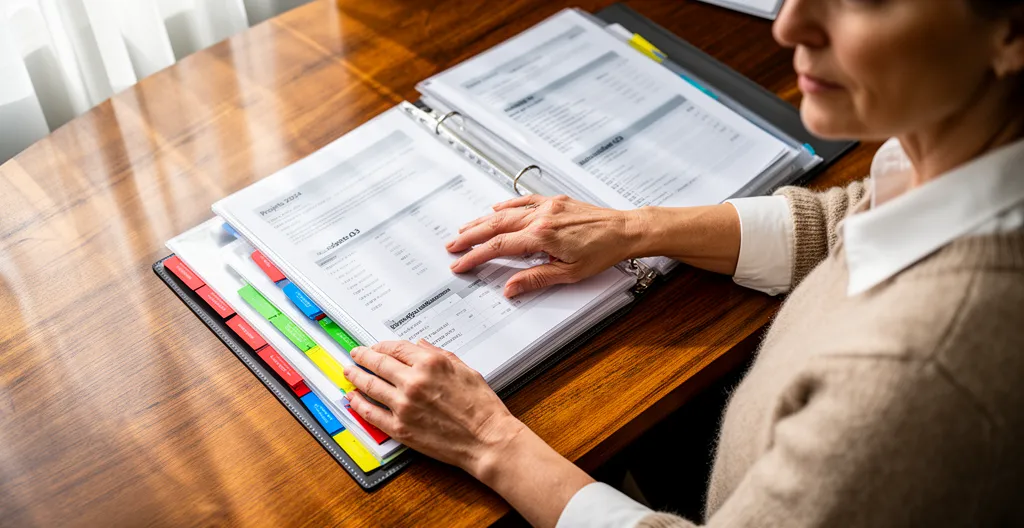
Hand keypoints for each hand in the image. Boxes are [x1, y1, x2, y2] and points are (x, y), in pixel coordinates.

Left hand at [345, 340, 525, 478]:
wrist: (486, 440)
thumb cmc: (481, 407)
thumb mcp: (465, 369)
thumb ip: (439, 354)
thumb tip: (421, 344)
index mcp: (430, 363)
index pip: (396, 348)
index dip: (381, 346)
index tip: (375, 347)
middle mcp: (413, 381)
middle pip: (378, 363)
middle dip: (363, 357)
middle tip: (355, 355)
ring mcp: (404, 405)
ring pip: (370, 386)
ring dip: (355, 377)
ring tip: (348, 373)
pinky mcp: (400, 428)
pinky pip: (371, 413)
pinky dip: (358, 404)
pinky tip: (353, 399)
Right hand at [446, 194, 645, 296]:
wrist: (624, 230)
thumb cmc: (603, 251)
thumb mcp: (569, 273)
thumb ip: (535, 279)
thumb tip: (510, 288)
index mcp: (543, 235)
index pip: (500, 246)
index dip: (476, 256)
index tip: (461, 263)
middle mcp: (542, 216)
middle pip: (495, 225)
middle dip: (470, 236)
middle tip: (452, 246)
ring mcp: (547, 206)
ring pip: (506, 212)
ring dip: (482, 221)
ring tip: (465, 229)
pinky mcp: (555, 201)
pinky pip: (523, 201)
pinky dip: (506, 205)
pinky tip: (495, 209)